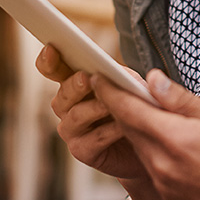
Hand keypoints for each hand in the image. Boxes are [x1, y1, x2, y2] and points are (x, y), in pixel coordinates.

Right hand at [35, 44, 146, 179]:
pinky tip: (122, 126)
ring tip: (110, 104)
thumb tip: (112, 69)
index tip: (51, 48)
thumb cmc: (138, 106)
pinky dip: (109, 131)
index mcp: (74, 83)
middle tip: (86, 78)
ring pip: (76, 115)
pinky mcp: (82, 151)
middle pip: (62, 93)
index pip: (53, 69)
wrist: (151, 140)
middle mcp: (67, 106)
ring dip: (94, 108)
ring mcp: (72, 130)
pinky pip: (92, 139)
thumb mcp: (132, 84)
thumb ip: (120, 75)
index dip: (48, 60)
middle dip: (74, 85)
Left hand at [90, 70, 199, 199]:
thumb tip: (153, 82)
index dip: (112, 92)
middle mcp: (164, 169)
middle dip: (127, 112)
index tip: (100, 78)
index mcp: (177, 141)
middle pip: (133, 133)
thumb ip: (185, 102)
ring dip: (147, 136)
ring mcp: (169, 193)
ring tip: (161, 120)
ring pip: (146, 155)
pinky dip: (163, 160)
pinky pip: (160, 177)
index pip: (130, 111)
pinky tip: (186, 155)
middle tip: (129, 92)